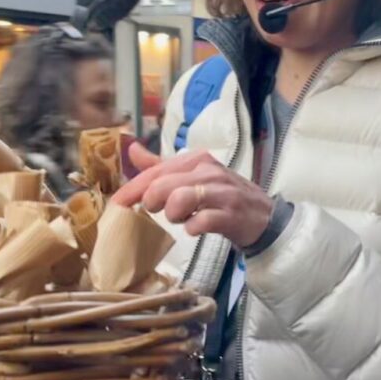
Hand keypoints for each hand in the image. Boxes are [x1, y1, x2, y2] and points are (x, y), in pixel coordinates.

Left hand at [112, 144, 273, 246]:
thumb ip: (161, 165)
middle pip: (163, 185)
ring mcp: (221, 193)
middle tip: (156, 211)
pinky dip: (193, 228)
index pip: (156, 171)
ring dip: (173, 215)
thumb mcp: (192, 176)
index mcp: (196, 159)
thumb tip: (132, 150)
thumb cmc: (222, 196)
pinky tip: (196, 229)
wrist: (263, 217)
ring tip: (182, 219)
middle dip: (152, 202)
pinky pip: (201, 222)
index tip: (117, 204)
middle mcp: (208, 171)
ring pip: (180, 200)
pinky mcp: (231, 215)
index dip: (132, 188)